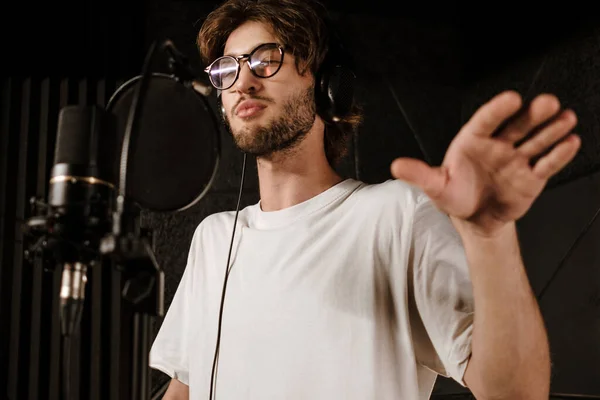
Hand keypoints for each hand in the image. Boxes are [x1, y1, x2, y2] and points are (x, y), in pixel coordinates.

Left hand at [390, 90, 580, 236]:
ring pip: (536, 140)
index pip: (486, 121)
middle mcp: (498, 145)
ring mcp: (517, 159)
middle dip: (533, 115)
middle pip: (517, 126)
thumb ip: (420, 175)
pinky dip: (559, 154)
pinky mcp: (532, 176)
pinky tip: (571, 141)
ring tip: (567, 118)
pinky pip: (547, 163)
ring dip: (552, 129)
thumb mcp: (435, 187)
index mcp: (472, 141)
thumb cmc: (454, 196)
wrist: (476, 219)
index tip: (512, 99)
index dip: (498, 110)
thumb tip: (395, 166)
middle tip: (548, 102)